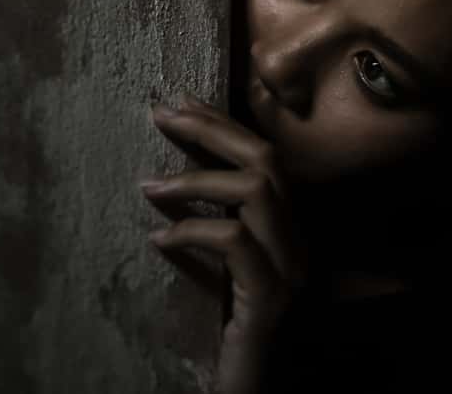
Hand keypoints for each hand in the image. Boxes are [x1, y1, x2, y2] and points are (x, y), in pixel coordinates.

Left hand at [144, 94, 305, 393]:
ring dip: (196, 181)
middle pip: (268, 163)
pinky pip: (235, 242)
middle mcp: (303, 250)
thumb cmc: (233, 348)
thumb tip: (165, 189)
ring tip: (148, 187)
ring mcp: (294, 276)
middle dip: (212, 129)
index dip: (225, 127)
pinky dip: (193, 231)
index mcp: (291, 239)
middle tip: (160, 112)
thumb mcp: (223, 282)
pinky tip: (159, 240)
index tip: (181, 103)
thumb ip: (213, 241)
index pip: (269, 163)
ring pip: (257, 193)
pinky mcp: (274, 304)